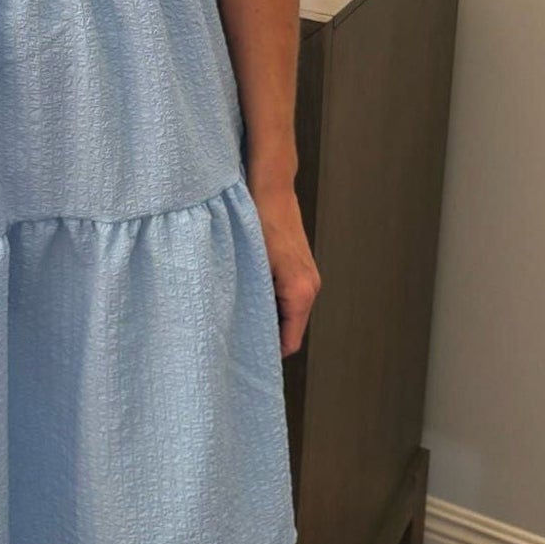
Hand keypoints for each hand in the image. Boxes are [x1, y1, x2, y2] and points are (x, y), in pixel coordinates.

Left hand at [252, 185, 321, 357]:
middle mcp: (310, 287)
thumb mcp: (252, 267)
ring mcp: (308, 277)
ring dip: (266, 314)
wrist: (271, 188)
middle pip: (289, 329)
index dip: (266, 352)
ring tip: (238, 311)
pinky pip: (286, 295)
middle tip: (234, 335)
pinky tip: (247, 289)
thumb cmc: (259, 221)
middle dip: (264, 333)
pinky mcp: (300, 267)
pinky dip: (269, 298)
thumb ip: (253, 302)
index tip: (243, 356)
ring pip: (286, 311)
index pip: (289, 343)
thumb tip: (245, 331)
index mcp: (301, 292)